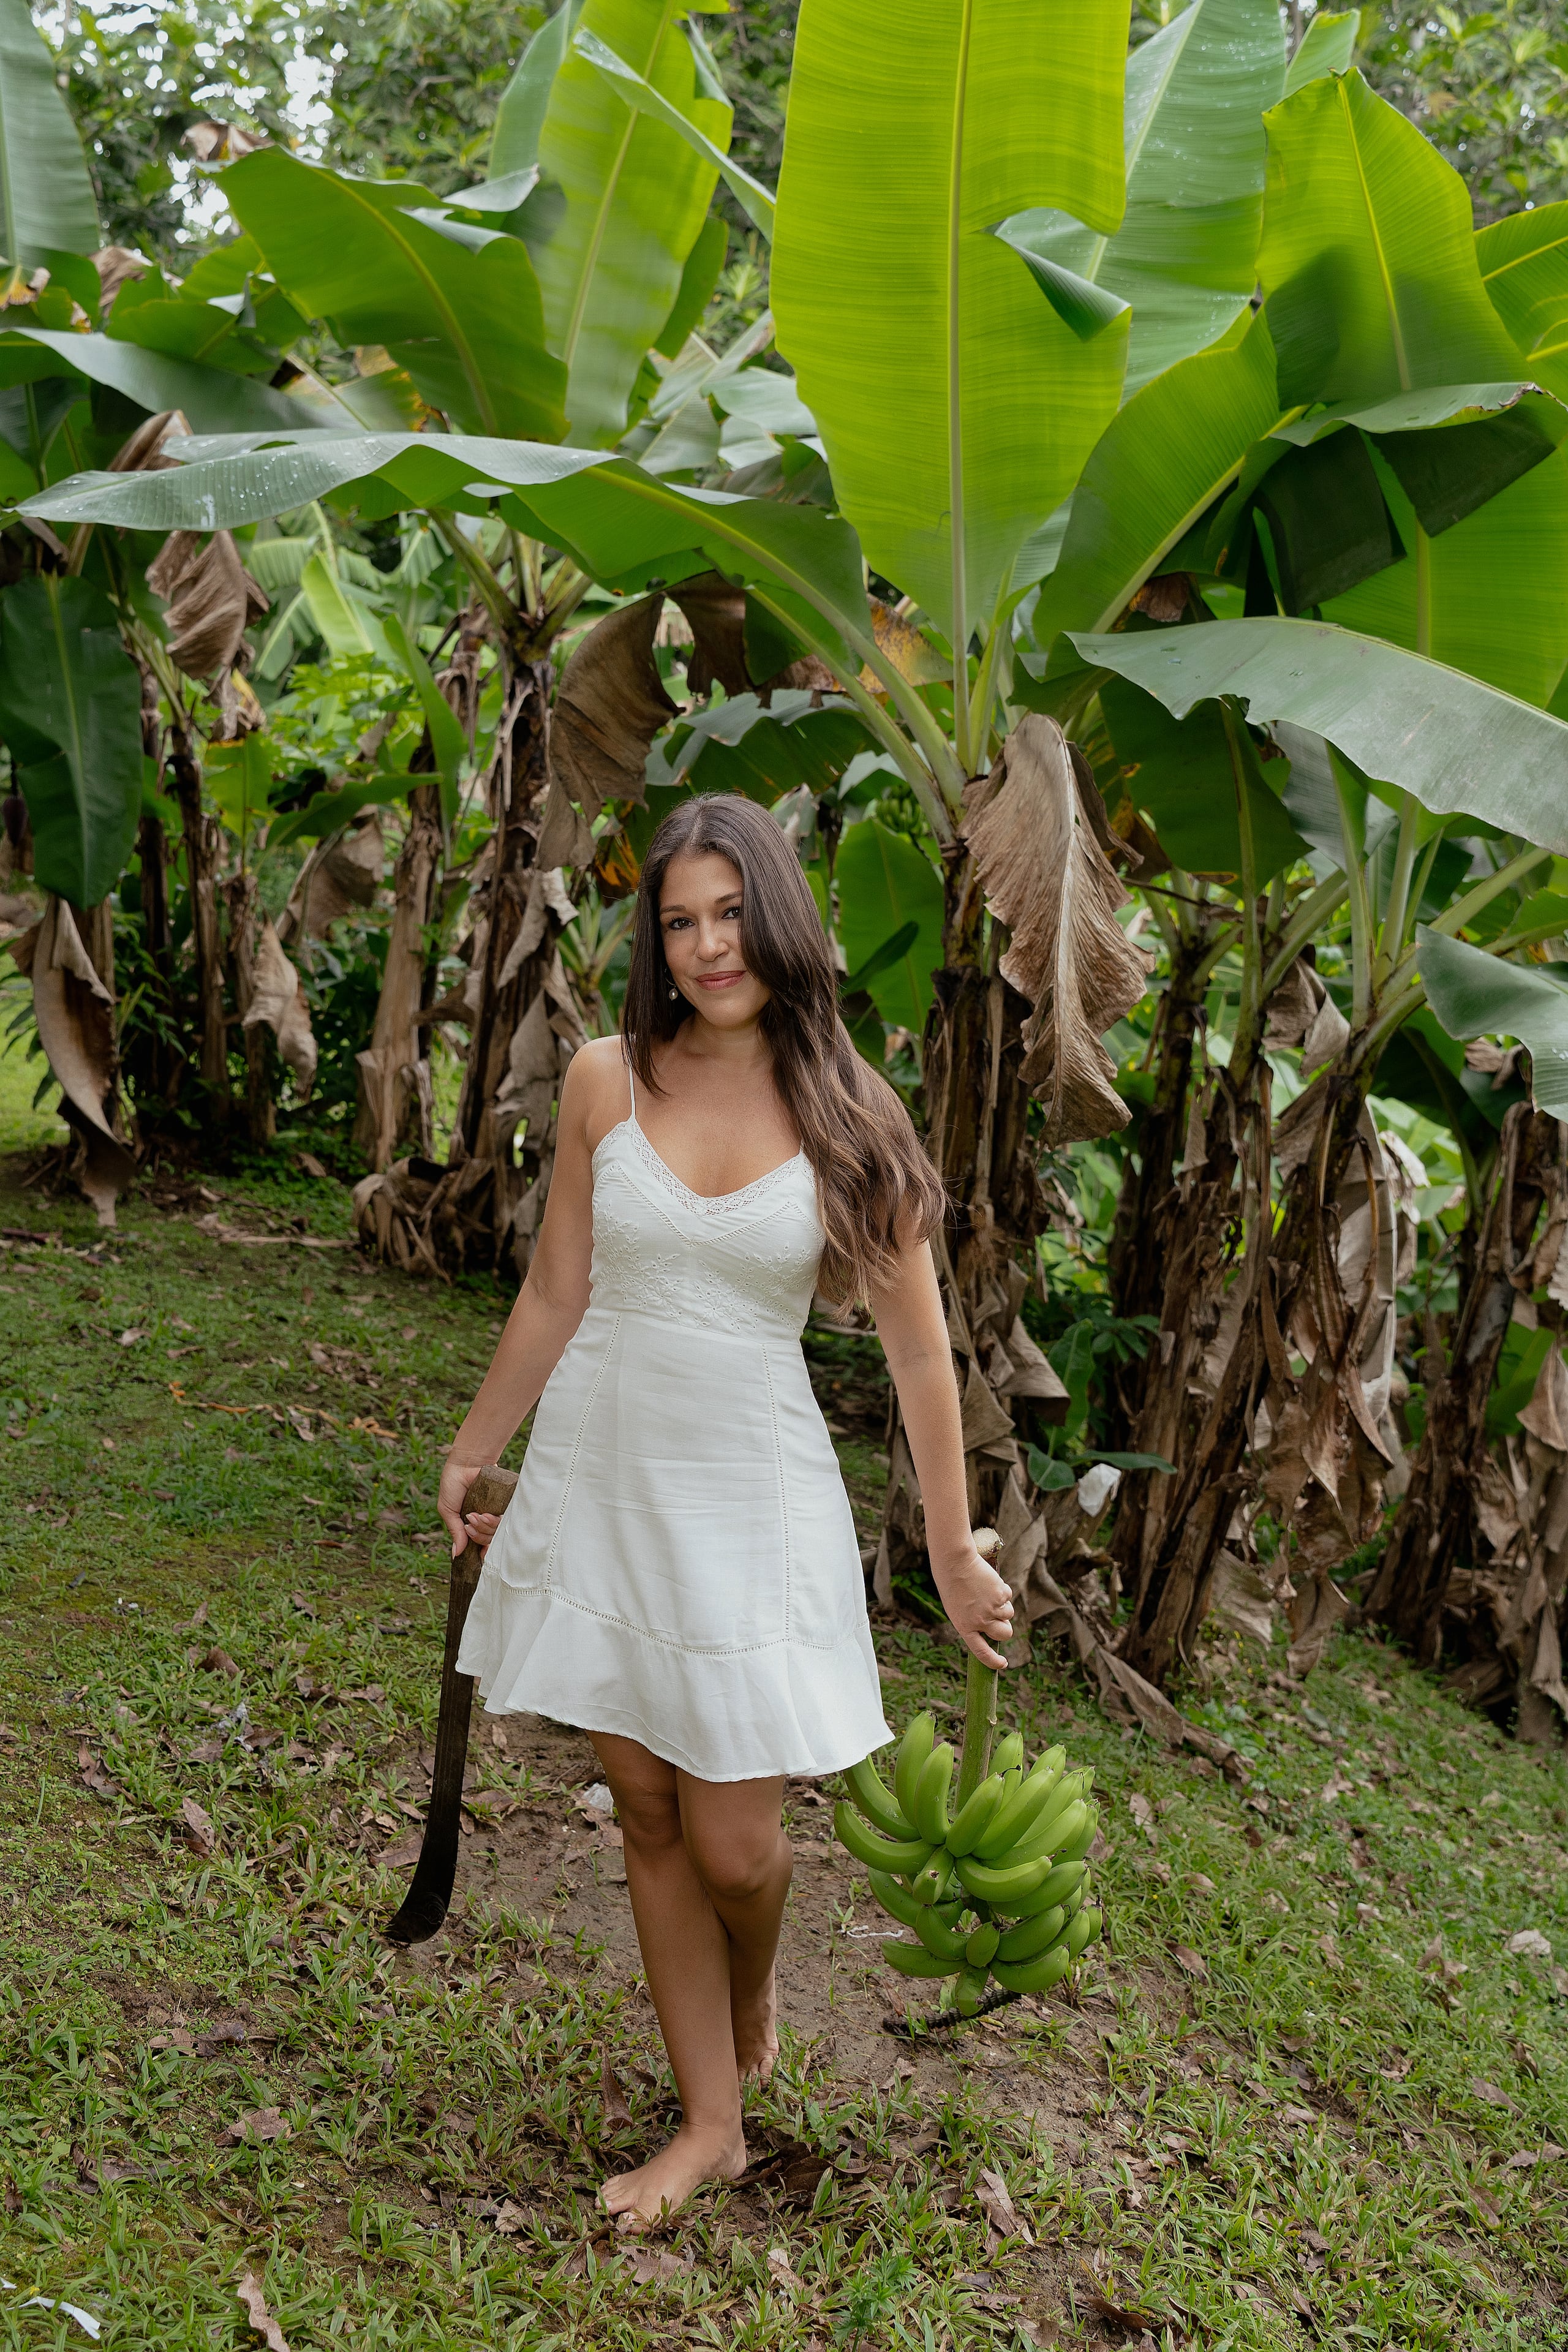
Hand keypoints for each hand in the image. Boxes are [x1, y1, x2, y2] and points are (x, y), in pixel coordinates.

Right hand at [438, 1456, 501, 1559]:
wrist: (466, 1462)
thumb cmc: (453, 1483)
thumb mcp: (447, 1510)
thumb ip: (454, 1531)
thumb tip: (456, 1555)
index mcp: (473, 1523)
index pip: (480, 1544)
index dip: (480, 1551)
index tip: (478, 1555)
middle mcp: (486, 1519)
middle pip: (488, 1540)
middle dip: (478, 1535)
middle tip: (470, 1523)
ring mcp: (496, 1511)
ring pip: (497, 1532)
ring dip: (485, 1527)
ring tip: (476, 1515)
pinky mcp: (505, 1502)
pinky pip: (505, 1519)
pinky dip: (494, 1520)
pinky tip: (485, 1514)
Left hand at [931, 1539, 1014, 1670]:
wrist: (954, 1563)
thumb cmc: (952, 1584)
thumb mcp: (957, 1609)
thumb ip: (972, 1621)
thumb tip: (991, 1627)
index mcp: (965, 1627)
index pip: (981, 1652)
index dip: (993, 1661)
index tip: (1003, 1664)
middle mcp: (980, 1622)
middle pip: (1004, 1634)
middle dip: (1006, 1628)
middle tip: (1000, 1618)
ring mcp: (991, 1609)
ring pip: (1009, 1614)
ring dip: (1003, 1606)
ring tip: (987, 1592)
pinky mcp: (1000, 1595)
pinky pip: (1008, 1597)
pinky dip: (1002, 1590)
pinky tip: (988, 1582)